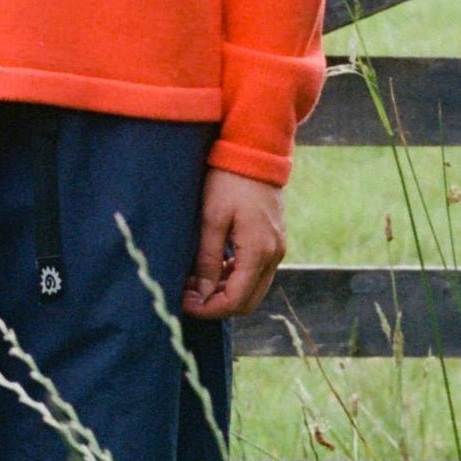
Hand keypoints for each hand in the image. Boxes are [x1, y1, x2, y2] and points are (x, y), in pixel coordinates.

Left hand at [183, 166, 282, 318]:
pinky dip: (234, 278)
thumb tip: (202, 294)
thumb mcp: (212, 219)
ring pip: (252, 289)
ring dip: (224, 292)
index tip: (184, 302)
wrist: (255, 152)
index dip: (208, 308)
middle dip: (216, 304)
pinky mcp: (273, 240)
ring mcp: (276, 248)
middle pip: (247, 301)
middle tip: (187, 294)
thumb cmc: (229, 181)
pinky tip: (210, 268)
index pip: (236, 300)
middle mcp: (274, 255)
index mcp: (259, 251)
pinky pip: (255, 272)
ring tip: (194, 282)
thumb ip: (208, 259)